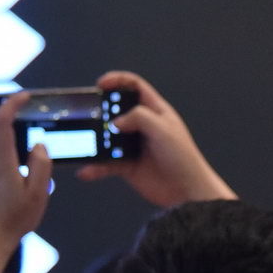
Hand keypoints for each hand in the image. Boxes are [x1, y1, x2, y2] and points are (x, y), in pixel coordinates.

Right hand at [76, 71, 234, 206]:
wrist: (187, 191)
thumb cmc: (183, 158)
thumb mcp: (163, 129)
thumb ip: (139, 117)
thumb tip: (116, 121)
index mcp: (155, 111)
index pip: (135, 87)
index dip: (118, 80)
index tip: (100, 84)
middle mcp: (143, 126)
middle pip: (116, 110)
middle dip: (101, 111)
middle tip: (90, 116)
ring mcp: (134, 146)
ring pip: (107, 138)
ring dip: (95, 141)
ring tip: (86, 144)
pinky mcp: (127, 165)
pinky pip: (106, 164)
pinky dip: (95, 167)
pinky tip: (86, 171)